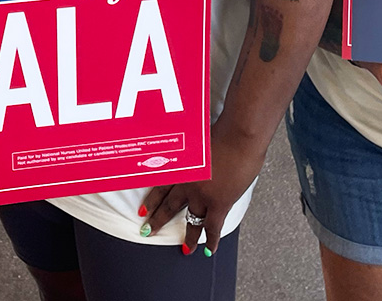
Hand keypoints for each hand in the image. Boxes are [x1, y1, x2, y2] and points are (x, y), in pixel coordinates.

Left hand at [138, 126, 265, 256]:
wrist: (239, 136)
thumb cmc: (223, 130)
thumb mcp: (198, 138)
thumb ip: (193, 151)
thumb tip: (195, 152)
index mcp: (181, 166)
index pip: (159, 186)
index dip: (151, 199)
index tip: (142, 209)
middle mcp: (187, 182)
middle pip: (169, 205)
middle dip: (158, 220)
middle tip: (148, 232)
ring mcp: (202, 194)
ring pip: (191, 220)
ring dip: (188, 236)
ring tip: (185, 249)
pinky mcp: (219, 203)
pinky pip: (212, 227)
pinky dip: (211, 240)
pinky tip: (209, 250)